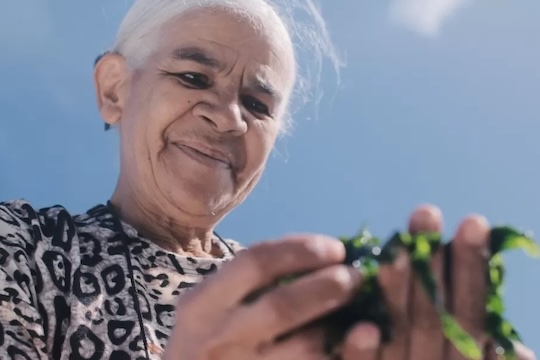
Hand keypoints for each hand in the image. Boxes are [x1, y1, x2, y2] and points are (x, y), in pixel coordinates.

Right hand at [162, 234, 362, 359]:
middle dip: (329, 286)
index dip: (302, 250)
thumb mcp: (210, 305)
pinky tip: (350, 343)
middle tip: (356, 277)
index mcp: (203, 305)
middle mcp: (220, 339)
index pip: (256, 262)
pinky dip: (338, 355)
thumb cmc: (207, 339)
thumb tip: (317, 257)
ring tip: (360, 312)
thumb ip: (248, 282)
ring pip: (305, 349)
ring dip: (339, 327)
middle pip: (284, 306)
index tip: (336, 248)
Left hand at [340, 205, 535, 359]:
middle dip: (432, 266)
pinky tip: (361, 328)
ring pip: (401, 339)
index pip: (471, 313)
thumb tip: (511, 348)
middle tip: (425, 214)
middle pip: (435, 316)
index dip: (473, 269)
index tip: (473, 222)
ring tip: (396, 247)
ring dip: (398, 297)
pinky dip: (361, 359)